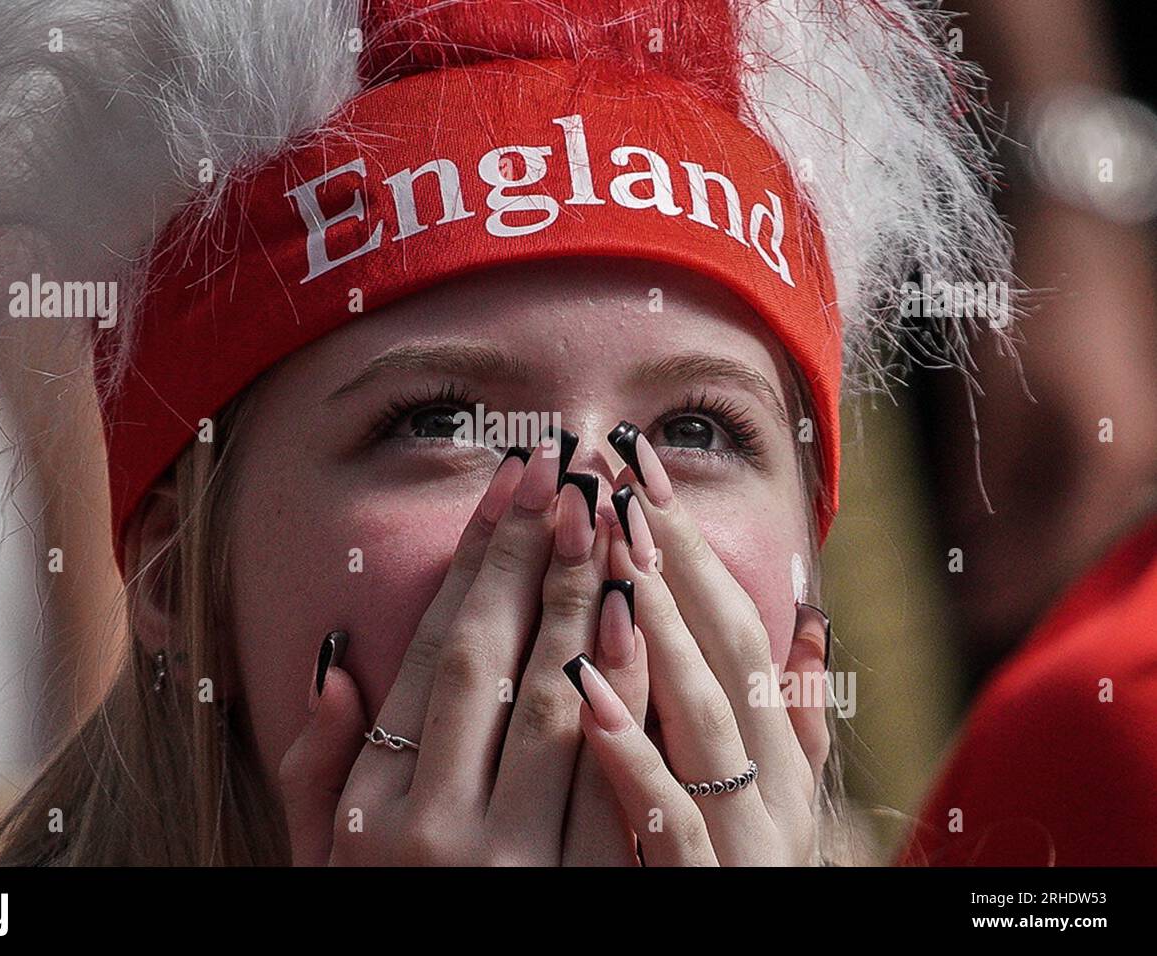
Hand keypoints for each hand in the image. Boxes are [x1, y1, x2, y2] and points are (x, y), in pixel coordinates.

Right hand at [278, 435, 637, 863]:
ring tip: (607, 512)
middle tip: (563, 466)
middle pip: (487, 657)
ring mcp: (515, 861)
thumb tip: (334, 668)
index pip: (429, 656)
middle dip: (528, 552)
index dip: (472, 562)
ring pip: (551, 698)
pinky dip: (627, 687)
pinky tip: (637, 613)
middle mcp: (438, 829)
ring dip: (580, 595)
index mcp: (371, 811)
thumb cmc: (384, 924)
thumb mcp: (323, 863)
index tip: (508, 484)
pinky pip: (614, 774)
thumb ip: (314, 774)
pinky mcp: (589, 890)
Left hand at [569, 427, 830, 864]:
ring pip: (697, 719)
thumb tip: (815, 625)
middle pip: (717, 653)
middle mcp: (766, 789)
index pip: (731, 626)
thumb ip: (797, 723)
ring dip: (656, 623)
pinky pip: (663, 819)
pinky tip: (586, 686)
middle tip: (615, 465)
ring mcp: (735, 841)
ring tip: (613, 541)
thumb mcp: (784, 804)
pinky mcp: (694, 894)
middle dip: (664, 556)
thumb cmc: (745, 877)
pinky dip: (631, 750)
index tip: (637, 460)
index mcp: (776, 758)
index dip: (685, 541)